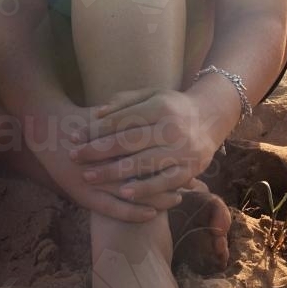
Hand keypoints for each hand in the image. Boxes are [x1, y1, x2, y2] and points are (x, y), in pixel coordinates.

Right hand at [25, 103, 185, 221]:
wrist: (48, 129)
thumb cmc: (82, 120)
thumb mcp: (108, 114)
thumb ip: (131, 116)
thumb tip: (164, 119)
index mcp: (115, 136)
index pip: (151, 148)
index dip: (171, 155)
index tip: (191, 159)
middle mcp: (107, 158)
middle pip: (146, 170)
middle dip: (170, 177)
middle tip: (191, 182)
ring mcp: (95, 178)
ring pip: (133, 192)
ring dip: (156, 196)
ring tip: (177, 198)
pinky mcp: (85, 195)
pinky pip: (113, 209)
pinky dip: (133, 211)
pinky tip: (150, 213)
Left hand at [67, 87, 222, 207]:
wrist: (212, 117)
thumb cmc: (173, 106)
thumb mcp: (152, 94)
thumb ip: (125, 101)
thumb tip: (96, 113)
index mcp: (161, 106)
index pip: (122, 119)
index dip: (96, 129)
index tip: (74, 137)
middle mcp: (172, 127)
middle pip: (128, 141)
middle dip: (98, 150)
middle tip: (74, 157)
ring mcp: (182, 150)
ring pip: (143, 163)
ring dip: (113, 172)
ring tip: (89, 177)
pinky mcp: (189, 169)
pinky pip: (164, 182)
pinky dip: (144, 189)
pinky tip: (123, 193)